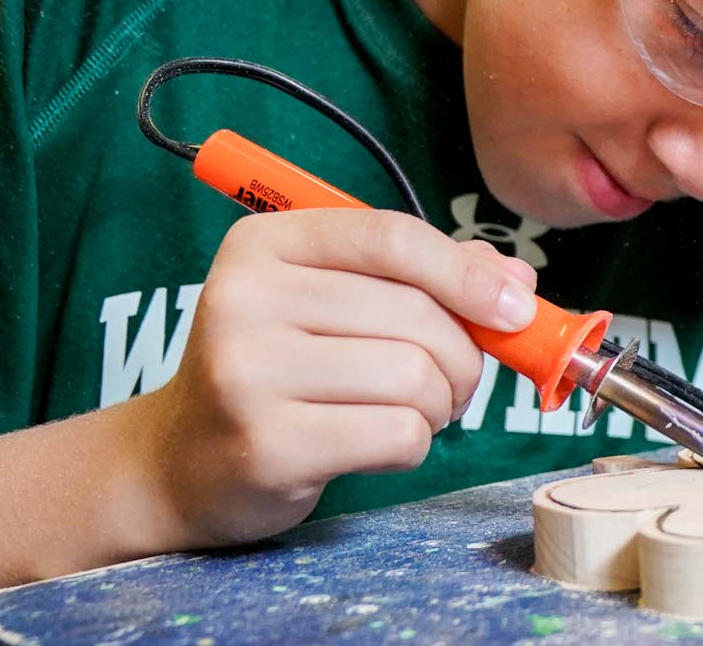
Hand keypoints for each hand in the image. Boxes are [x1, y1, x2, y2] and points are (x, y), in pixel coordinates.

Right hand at [115, 211, 532, 549]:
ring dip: (437, 405)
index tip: (516, 308)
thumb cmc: (281, 371)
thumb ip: (424, 279)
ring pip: (415, 377)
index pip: (391, 239)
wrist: (184, 462)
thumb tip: (517, 280)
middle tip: (447, 384)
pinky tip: (375, 445)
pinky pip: (398, 434)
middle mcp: (244, 299)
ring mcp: (246, 372)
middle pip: (416, 314)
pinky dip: (412, 445)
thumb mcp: (336, 303)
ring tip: (407, 412)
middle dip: (461, 357)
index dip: (469, 274)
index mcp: (263, 246)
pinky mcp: (266, 444)